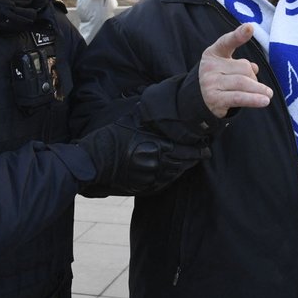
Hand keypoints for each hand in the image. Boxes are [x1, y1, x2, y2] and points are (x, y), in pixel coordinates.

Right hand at [79, 121, 210, 194]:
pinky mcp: (143, 188)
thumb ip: (148, 118)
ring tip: (191, 161)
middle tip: (204, 154)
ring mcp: (149, 178)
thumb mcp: (129, 122)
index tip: (206, 147)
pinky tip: (175, 172)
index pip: (184, 150)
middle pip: (182, 164)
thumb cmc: (108, 139)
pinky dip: (172, 177)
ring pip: (175, 174)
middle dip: (194, 159)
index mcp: (155, 147)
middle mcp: (155, 165)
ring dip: (184, 168)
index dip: (197, 150)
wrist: (91, 164)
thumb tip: (162, 109)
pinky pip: (164, 183)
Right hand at [199, 24, 272, 118]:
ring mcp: (209, 83)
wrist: (201, 99)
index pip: (227, 42)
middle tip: (262, 88)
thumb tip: (254, 68)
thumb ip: (242, 63)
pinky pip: (239, 98)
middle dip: (255, 78)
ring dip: (258, 89)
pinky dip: (253, 99)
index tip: (249, 28)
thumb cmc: (221, 79)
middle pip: (243, 68)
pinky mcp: (213, 99)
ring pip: (243, 82)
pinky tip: (264, 101)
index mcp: (214, 53)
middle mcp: (209, 66)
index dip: (238, 35)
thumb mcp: (229, 65)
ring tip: (268, 95)